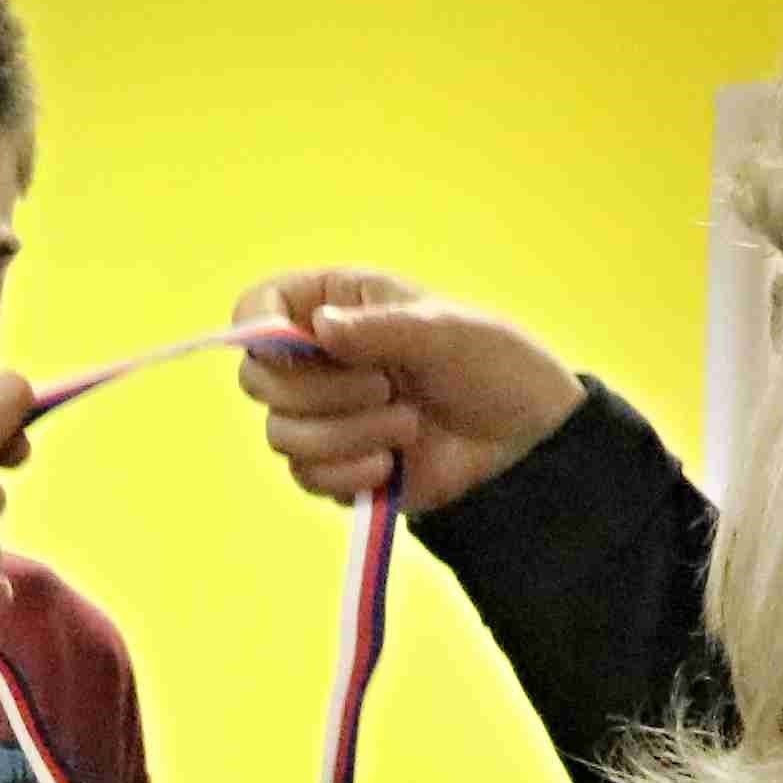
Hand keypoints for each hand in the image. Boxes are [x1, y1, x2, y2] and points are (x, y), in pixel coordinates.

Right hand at [230, 269, 586, 511]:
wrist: (523, 445)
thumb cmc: (493, 367)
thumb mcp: (444, 332)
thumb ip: (378, 329)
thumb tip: (318, 327)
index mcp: (337, 306)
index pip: (258, 306)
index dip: (261, 327)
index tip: (302, 345)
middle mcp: (319, 360)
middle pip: (259, 380)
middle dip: (322, 393)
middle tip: (386, 387)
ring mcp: (324, 416)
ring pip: (281, 434)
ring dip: (347, 436)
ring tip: (408, 426)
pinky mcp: (335, 467)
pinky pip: (306, 476)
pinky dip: (349, 473)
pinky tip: (393, 466)